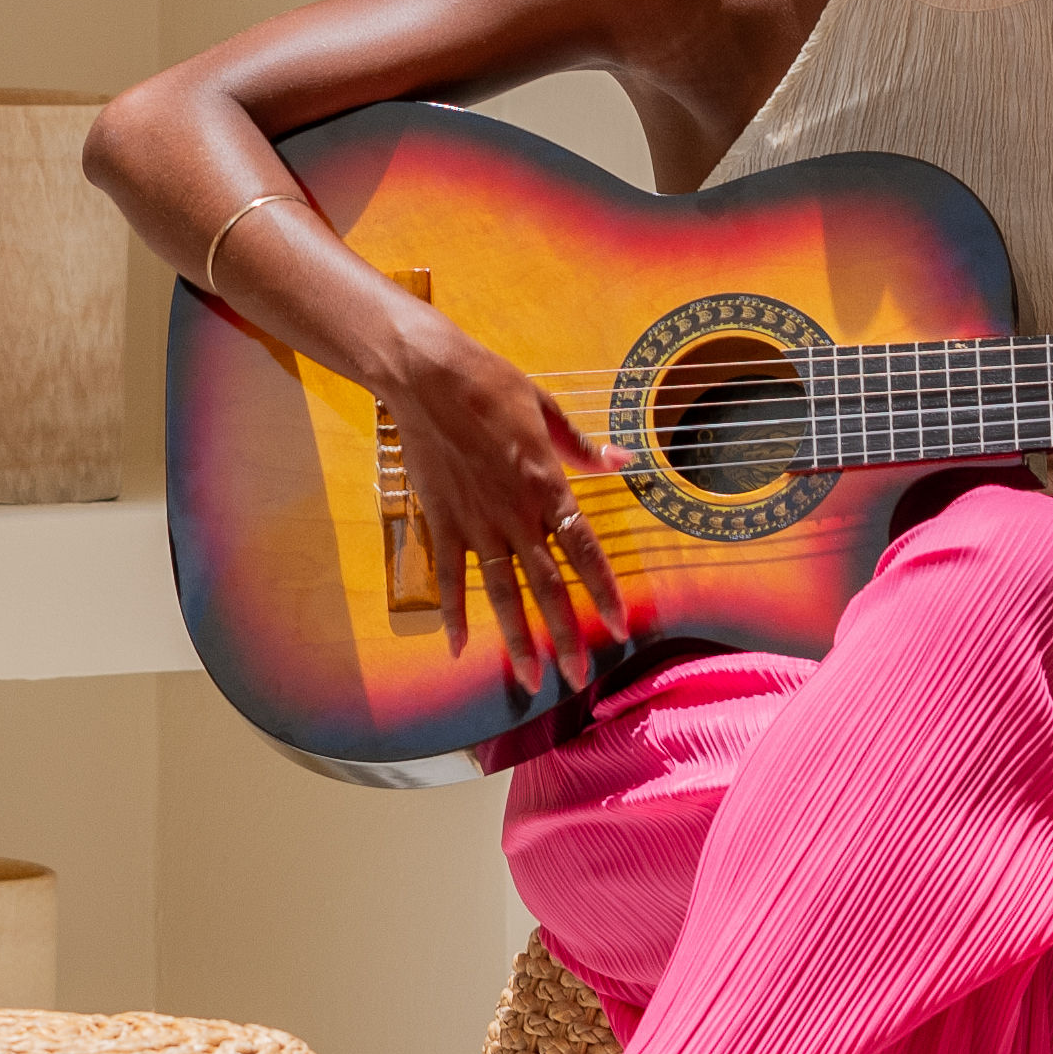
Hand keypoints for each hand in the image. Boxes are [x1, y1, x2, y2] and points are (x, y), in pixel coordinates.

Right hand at [366, 311, 628, 714]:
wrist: (428, 376)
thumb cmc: (491, 385)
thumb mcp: (547, 409)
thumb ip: (582, 447)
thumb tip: (624, 460)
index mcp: (547, 484)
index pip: (583, 549)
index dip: (602, 590)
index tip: (619, 625)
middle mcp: (515, 513)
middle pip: (546, 584)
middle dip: (565, 633)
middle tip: (579, 676)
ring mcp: (475, 521)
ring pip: (502, 591)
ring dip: (518, 637)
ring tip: (532, 677)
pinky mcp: (441, 520)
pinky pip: (450, 576)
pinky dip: (453, 612)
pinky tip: (460, 647)